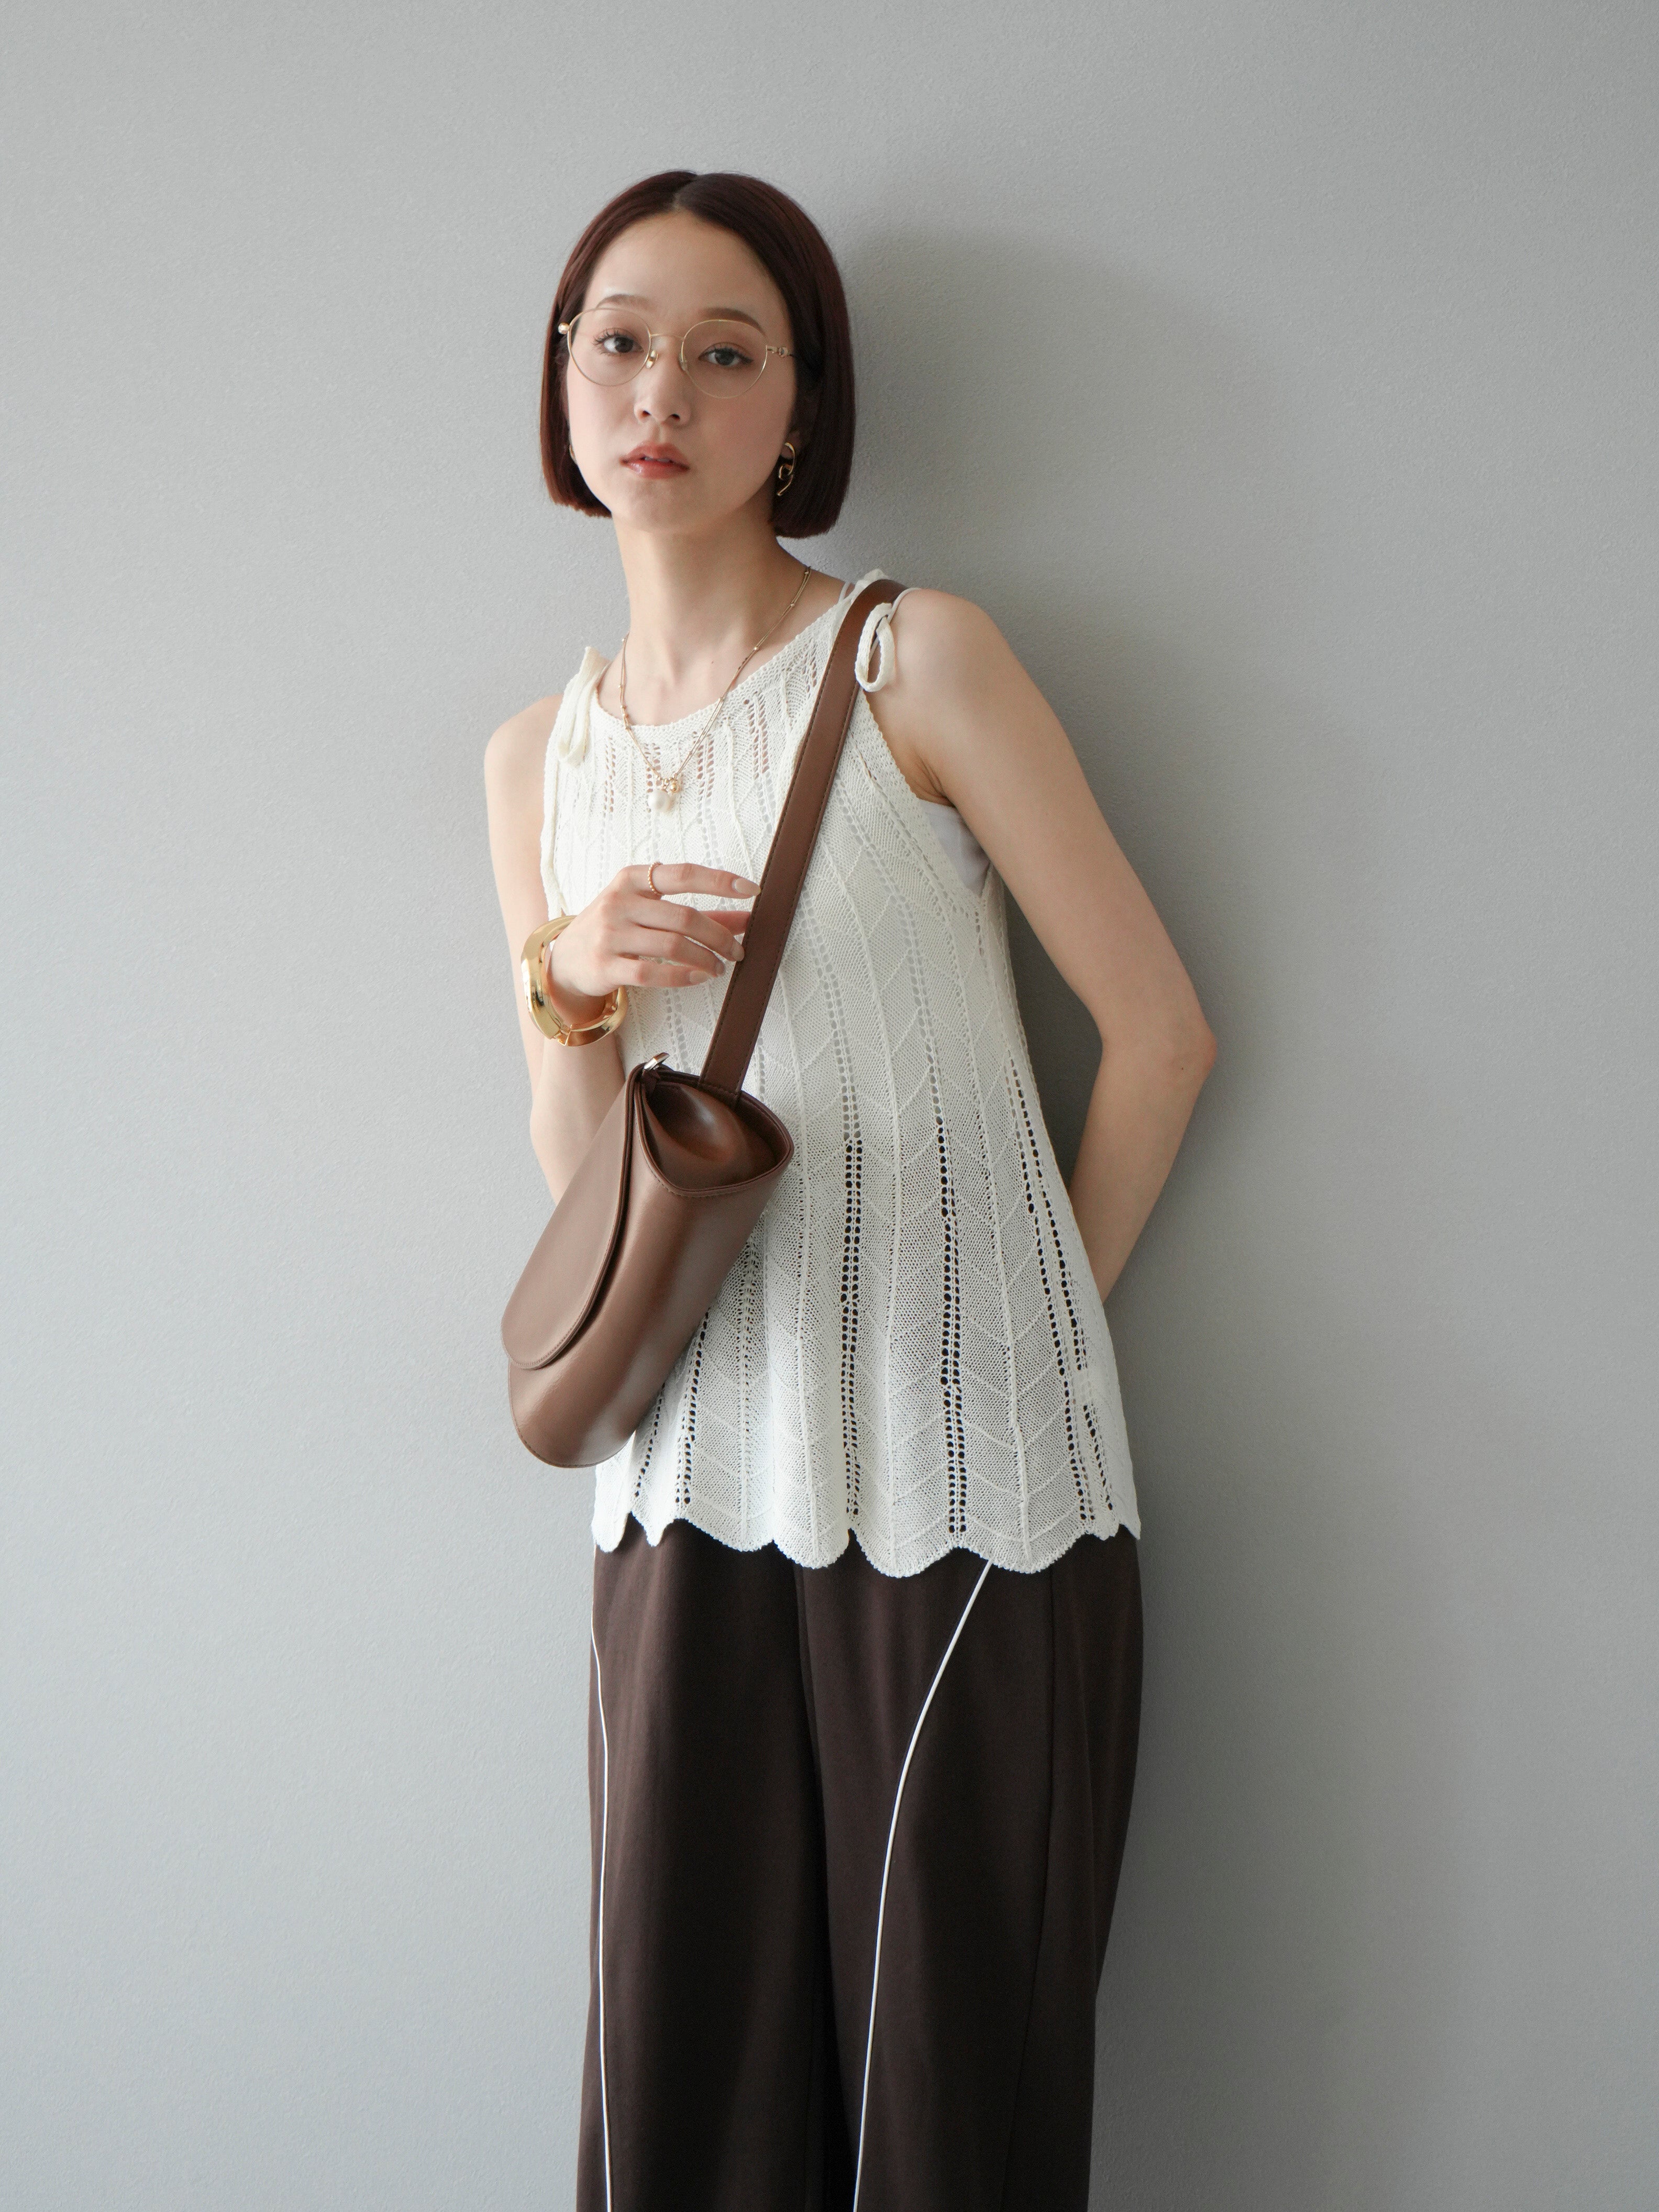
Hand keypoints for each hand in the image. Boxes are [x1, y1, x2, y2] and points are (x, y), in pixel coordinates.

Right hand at [543, 862, 757, 1023]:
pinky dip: (683, 977)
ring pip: (672, 946)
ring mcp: (610, 934)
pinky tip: (699, 977)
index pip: (683, 874)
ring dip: (705, 959)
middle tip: (737, 950)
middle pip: (684, 917)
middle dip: (719, 935)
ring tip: (719, 967)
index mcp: (631, 879)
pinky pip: (653, 973)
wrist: (567, 961)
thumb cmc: (617, 929)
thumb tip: (747, 919)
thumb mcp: (650, 912)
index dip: (720, 881)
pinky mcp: (606, 965)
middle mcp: (619, 902)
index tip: (752, 889)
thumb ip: (699, 914)